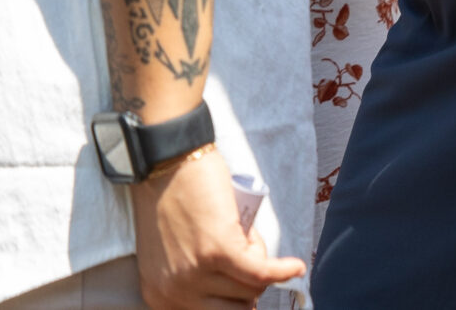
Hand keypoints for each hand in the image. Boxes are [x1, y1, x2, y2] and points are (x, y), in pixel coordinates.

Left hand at [131, 147, 305, 308]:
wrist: (165, 160)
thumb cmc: (170, 199)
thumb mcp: (170, 255)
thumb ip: (193, 282)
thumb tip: (241, 303)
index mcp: (160, 297)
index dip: (235, 301)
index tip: (245, 290)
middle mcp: (174, 292)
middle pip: (237, 307)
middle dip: (247, 280)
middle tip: (240, 250)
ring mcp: (195, 273)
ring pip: (252, 287)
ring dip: (256, 258)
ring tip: (239, 230)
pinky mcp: (219, 251)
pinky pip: (263, 273)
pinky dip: (283, 270)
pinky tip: (295, 265)